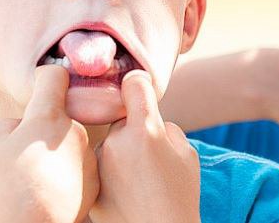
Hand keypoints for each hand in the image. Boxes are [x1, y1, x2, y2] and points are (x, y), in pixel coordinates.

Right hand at [0, 65, 98, 222]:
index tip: (43, 82)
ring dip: (59, 152)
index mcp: (48, 115)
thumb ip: (13, 123)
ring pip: (71, 143)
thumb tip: (23, 124)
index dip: (46, 77)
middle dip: (48, 127)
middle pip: (62, 117)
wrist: (34, 217)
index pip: (55, 76)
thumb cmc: (10, 180)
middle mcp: (75, 127)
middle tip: (30, 149)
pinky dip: (70, 172)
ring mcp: (88, 152)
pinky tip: (55, 187)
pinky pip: (81, 166)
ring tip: (41, 174)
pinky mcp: (96, 174)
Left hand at [90, 70, 199, 222]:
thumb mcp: (187, 153)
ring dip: (120, 154)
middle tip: (149, 156)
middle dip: (133, 130)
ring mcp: (99, 165)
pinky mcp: (91, 185)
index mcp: (145, 129)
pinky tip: (127, 193)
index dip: (139, 83)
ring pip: (110, 145)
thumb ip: (166, 128)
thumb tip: (149, 120)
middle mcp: (117, 142)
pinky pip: (101, 168)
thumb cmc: (182, 195)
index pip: (134, 84)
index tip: (139, 87)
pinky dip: (111, 175)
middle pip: (122, 121)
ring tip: (139, 181)